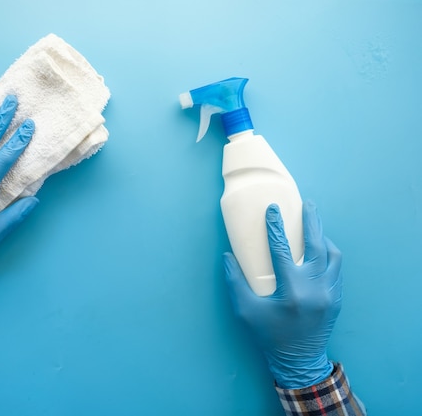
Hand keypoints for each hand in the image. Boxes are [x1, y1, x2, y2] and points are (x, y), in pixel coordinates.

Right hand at [223, 201, 341, 388]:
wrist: (298, 362)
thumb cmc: (268, 336)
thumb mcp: (245, 311)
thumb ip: (235, 282)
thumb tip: (228, 256)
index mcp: (292, 291)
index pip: (282, 249)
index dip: (276, 226)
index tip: (273, 208)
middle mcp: (315, 288)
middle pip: (317, 245)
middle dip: (312, 221)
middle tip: (307, 203)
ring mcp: (330, 293)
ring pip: (333, 255)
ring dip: (323, 237)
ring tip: (314, 225)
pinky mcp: (336, 298)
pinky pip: (337, 269)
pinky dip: (329, 254)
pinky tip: (321, 248)